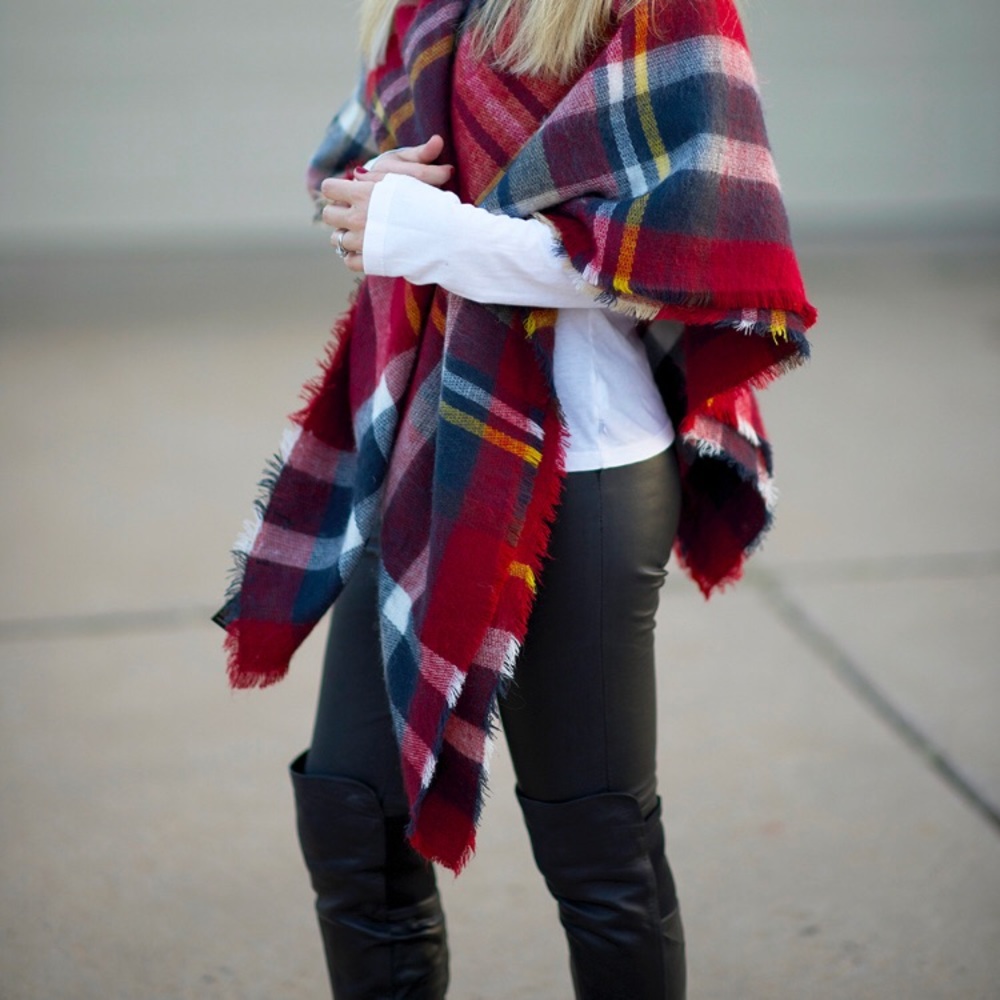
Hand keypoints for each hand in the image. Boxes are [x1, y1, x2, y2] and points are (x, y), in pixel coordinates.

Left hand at [320, 135, 453, 273]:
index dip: (335, 191)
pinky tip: (364, 252)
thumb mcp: (402, 180)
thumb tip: (357, 173)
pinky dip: (355, 258)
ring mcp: (363, 242)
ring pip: (336, 240)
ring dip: (345, 237)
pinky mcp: (370, 261)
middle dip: (337, 214)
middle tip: (351, 215)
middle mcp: (358, 218)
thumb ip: (374, 178)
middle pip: (328, 215)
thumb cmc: (426, 203)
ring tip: (360, 235)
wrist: (443, 234)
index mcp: (364, 194)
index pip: (329, 188)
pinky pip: (349, 261)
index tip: (344, 194)